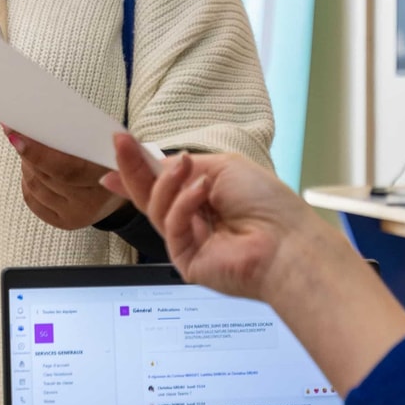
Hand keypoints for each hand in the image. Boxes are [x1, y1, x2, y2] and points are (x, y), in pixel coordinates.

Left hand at [7, 127, 123, 230]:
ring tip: (28, 149)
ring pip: (35, 185)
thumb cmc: (110, 154)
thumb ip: (78, 133)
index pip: (66, 169)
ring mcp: (76, 215)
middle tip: (16, 131)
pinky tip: (33, 169)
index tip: (15, 135)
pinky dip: (28, 180)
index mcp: (106, 178)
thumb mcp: (105, 139)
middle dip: (26, 151)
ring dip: (26, 164)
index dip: (37, 152)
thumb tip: (39, 119)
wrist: (127, 186)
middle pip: (45, 176)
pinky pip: (32, 199)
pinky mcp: (64, 222)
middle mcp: (90, 203)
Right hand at [104, 133, 404, 391]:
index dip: (137, 167)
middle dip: (133, 169)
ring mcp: (188, 241)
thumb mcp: (222, 168)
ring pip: (156, 208)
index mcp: (203, 197)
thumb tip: (156, 163)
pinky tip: (201, 190)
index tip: (117, 147)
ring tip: (185, 165)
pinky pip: (172, 226)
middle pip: (150, 195)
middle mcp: (194, 219)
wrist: (288, 243)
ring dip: (168, 182)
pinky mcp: (185, 261)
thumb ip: (184, 168)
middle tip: (119, 144)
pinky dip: (184, 204)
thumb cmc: (267, 203)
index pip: (162, 183)